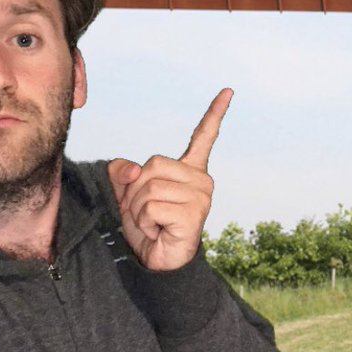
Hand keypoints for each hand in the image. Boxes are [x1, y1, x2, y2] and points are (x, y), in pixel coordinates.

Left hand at [107, 89, 232, 270]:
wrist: (159, 261)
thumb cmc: (148, 225)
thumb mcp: (129, 194)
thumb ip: (124, 172)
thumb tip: (134, 169)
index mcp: (190, 170)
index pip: (204, 137)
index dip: (215, 113)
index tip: (228, 91)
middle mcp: (201, 180)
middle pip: (151, 167)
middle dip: (135, 192)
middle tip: (148, 213)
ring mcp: (201, 197)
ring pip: (148, 189)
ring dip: (138, 211)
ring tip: (154, 224)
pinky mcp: (194, 214)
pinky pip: (151, 207)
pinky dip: (145, 223)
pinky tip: (159, 232)